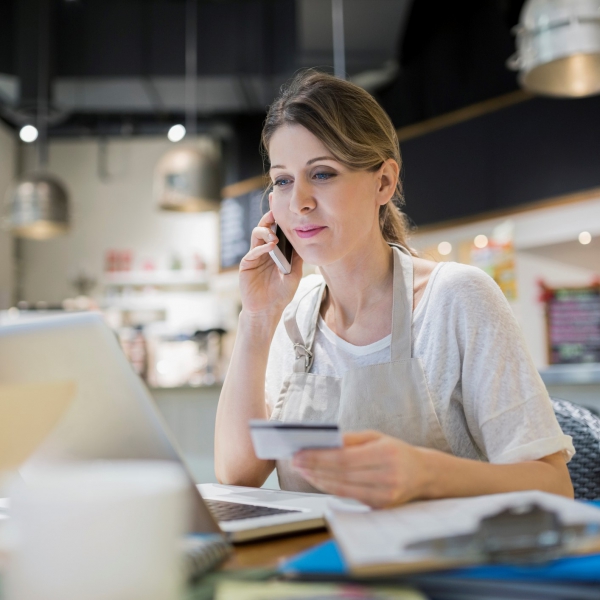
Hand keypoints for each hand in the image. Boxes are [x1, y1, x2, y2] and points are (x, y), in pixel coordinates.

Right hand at [239, 210, 302, 318]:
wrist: (268, 310)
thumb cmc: (281, 294)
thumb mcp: (294, 274)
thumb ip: (297, 258)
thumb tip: (305, 240)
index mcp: (275, 250)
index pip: (276, 230)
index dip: (277, 217)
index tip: (283, 205)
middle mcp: (263, 250)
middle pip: (264, 227)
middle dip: (269, 218)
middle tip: (276, 213)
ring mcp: (254, 256)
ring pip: (256, 235)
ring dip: (265, 232)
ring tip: (275, 238)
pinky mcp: (247, 265)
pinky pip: (252, 252)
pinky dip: (261, 248)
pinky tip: (271, 247)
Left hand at [292, 430, 428, 508]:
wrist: (423, 474)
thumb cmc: (396, 451)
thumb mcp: (376, 437)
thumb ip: (350, 439)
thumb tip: (323, 441)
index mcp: (386, 454)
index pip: (345, 458)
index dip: (319, 457)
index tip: (300, 453)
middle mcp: (387, 477)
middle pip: (341, 474)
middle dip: (314, 468)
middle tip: (295, 461)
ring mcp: (384, 495)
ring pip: (342, 488)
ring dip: (318, 480)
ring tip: (302, 470)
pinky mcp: (379, 506)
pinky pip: (348, 496)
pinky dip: (329, 488)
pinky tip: (317, 479)